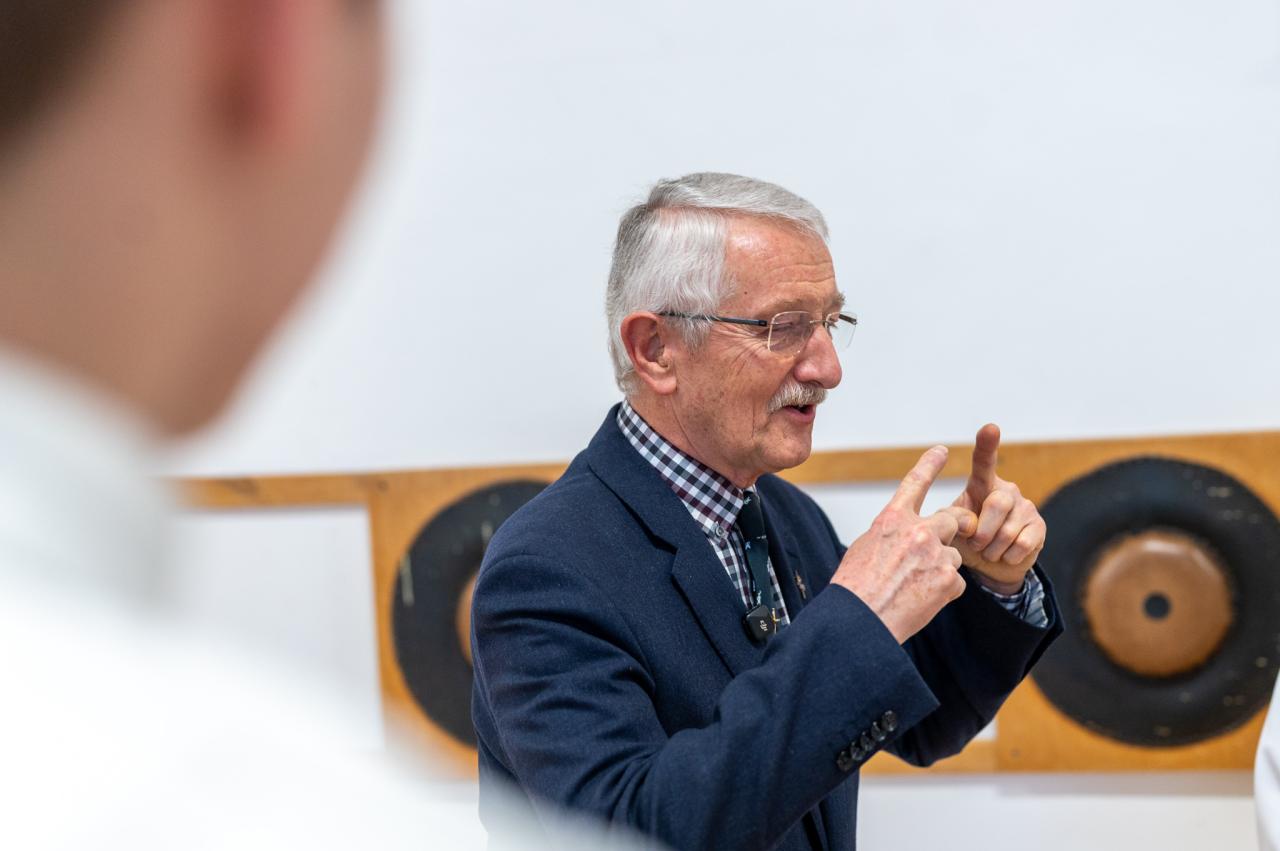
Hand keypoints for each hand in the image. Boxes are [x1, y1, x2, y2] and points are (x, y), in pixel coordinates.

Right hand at [832, 446, 978, 642]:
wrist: (861, 621)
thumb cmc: (855, 588)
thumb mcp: (865, 548)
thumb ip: (891, 534)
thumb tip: (904, 534)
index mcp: (892, 519)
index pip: (915, 483)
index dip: (930, 464)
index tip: (942, 451)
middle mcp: (917, 531)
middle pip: (954, 518)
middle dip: (959, 526)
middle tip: (961, 533)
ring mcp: (936, 555)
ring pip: (954, 555)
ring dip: (942, 568)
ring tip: (917, 586)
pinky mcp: (949, 580)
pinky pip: (956, 582)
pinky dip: (943, 591)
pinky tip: (923, 601)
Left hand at [951, 424, 1045, 594]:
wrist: (990, 566)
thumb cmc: (967, 540)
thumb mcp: (953, 529)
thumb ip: (952, 520)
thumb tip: (966, 521)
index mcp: (981, 485)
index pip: (984, 462)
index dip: (987, 445)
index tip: (991, 428)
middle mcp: (1006, 490)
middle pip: (997, 503)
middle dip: (982, 531)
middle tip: (976, 544)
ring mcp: (1025, 506)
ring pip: (1008, 529)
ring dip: (993, 548)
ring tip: (988, 551)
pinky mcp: (1039, 526)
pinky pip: (1023, 543)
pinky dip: (1008, 556)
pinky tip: (1005, 555)